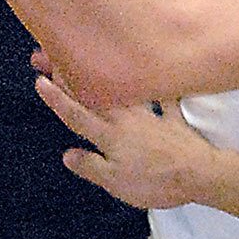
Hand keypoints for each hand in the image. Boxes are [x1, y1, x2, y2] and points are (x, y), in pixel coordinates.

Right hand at [35, 75, 217, 207]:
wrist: (198, 174)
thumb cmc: (154, 182)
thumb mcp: (115, 183)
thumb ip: (90, 166)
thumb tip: (67, 154)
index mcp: (109, 136)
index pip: (76, 115)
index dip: (57, 99)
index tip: (40, 81)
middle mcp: (127, 120)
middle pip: (95, 94)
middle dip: (72, 76)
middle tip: (56, 56)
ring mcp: (151, 116)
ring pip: (123, 91)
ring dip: (106, 75)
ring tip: (93, 60)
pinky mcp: (173, 119)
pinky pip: (165, 98)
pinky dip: (160, 87)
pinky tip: (159, 72)